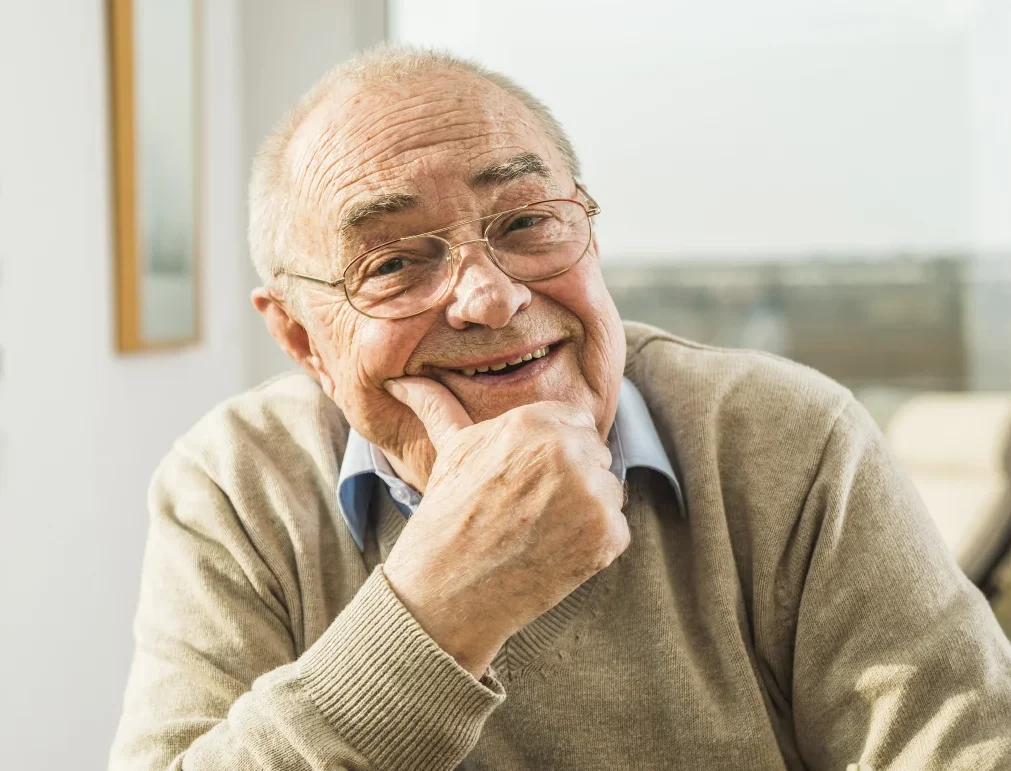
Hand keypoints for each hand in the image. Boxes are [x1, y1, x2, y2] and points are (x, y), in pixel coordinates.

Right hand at [382, 377, 628, 676]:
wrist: (447, 591)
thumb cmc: (448, 517)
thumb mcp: (450, 452)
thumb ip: (439, 407)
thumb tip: (402, 380)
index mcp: (534, 423)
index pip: (577, 422)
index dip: (556, 451)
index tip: (530, 479)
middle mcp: (568, 451)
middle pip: (596, 455)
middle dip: (573, 479)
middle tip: (531, 510)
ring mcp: (592, 494)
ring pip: (609, 491)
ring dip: (586, 511)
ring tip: (540, 530)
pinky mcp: (607, 535)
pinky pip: (616, 528)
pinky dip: (594, 544)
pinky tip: (556, 552)